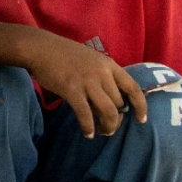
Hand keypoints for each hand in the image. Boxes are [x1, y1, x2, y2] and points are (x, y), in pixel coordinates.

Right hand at [27, 33, 148, 138]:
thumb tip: (109, 102)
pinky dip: (88, 127)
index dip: (141, 106)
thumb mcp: (90, 61)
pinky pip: (86, 114)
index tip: (141, 119)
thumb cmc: (63, 55)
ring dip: (108, 126)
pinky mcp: (72, 89)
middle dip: (117, 120)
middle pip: (119, 104)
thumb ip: (102, 77)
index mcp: (109, 65)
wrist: (40, 48)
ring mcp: (87, 81)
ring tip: (102, 132)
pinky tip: (87, 133)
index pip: (133, 88)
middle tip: (109, 128)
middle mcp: (102, 73)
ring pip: (108, 111)